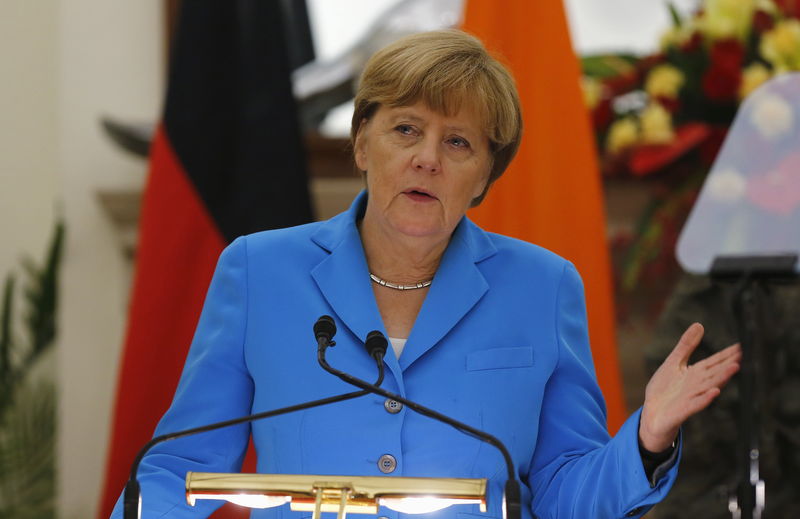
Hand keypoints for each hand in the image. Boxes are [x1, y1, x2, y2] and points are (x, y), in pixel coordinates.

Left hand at [639, 323, 741, 451]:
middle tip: (744, 354)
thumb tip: (699, 325)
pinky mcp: (682, 410)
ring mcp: (691, 397)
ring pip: (709, 386)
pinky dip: (705, 398)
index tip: (742, 346)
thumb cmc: (664, 389)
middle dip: (728, 364)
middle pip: (715, 372)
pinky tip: (715, 392)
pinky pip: (695, 404)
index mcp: (696, 373)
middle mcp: (697, 385)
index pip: (714, 362)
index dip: (726, 354)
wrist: (652, 414)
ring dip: (722, 377)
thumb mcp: (674, 362)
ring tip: (734, 367)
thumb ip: (686, 346)